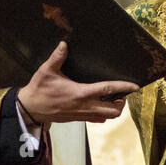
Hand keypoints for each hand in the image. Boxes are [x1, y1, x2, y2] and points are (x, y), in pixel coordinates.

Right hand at [17, 41, 137, 123]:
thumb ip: (57, 58)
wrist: (31, 109)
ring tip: (114, 99)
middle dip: (122, 102)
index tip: (135, 86)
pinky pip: (98, 120)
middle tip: (122, 93)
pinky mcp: (79, 119)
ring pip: (107, 117)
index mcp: (81, 93)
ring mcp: (83, 115)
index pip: (108, 90)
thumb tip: (64, 44)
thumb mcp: (46, 71)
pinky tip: (101, 104)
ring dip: (114, 109)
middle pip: (113, 110)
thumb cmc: (39, 90)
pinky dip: (104, 114)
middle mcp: (85, 106)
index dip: (123, 87)